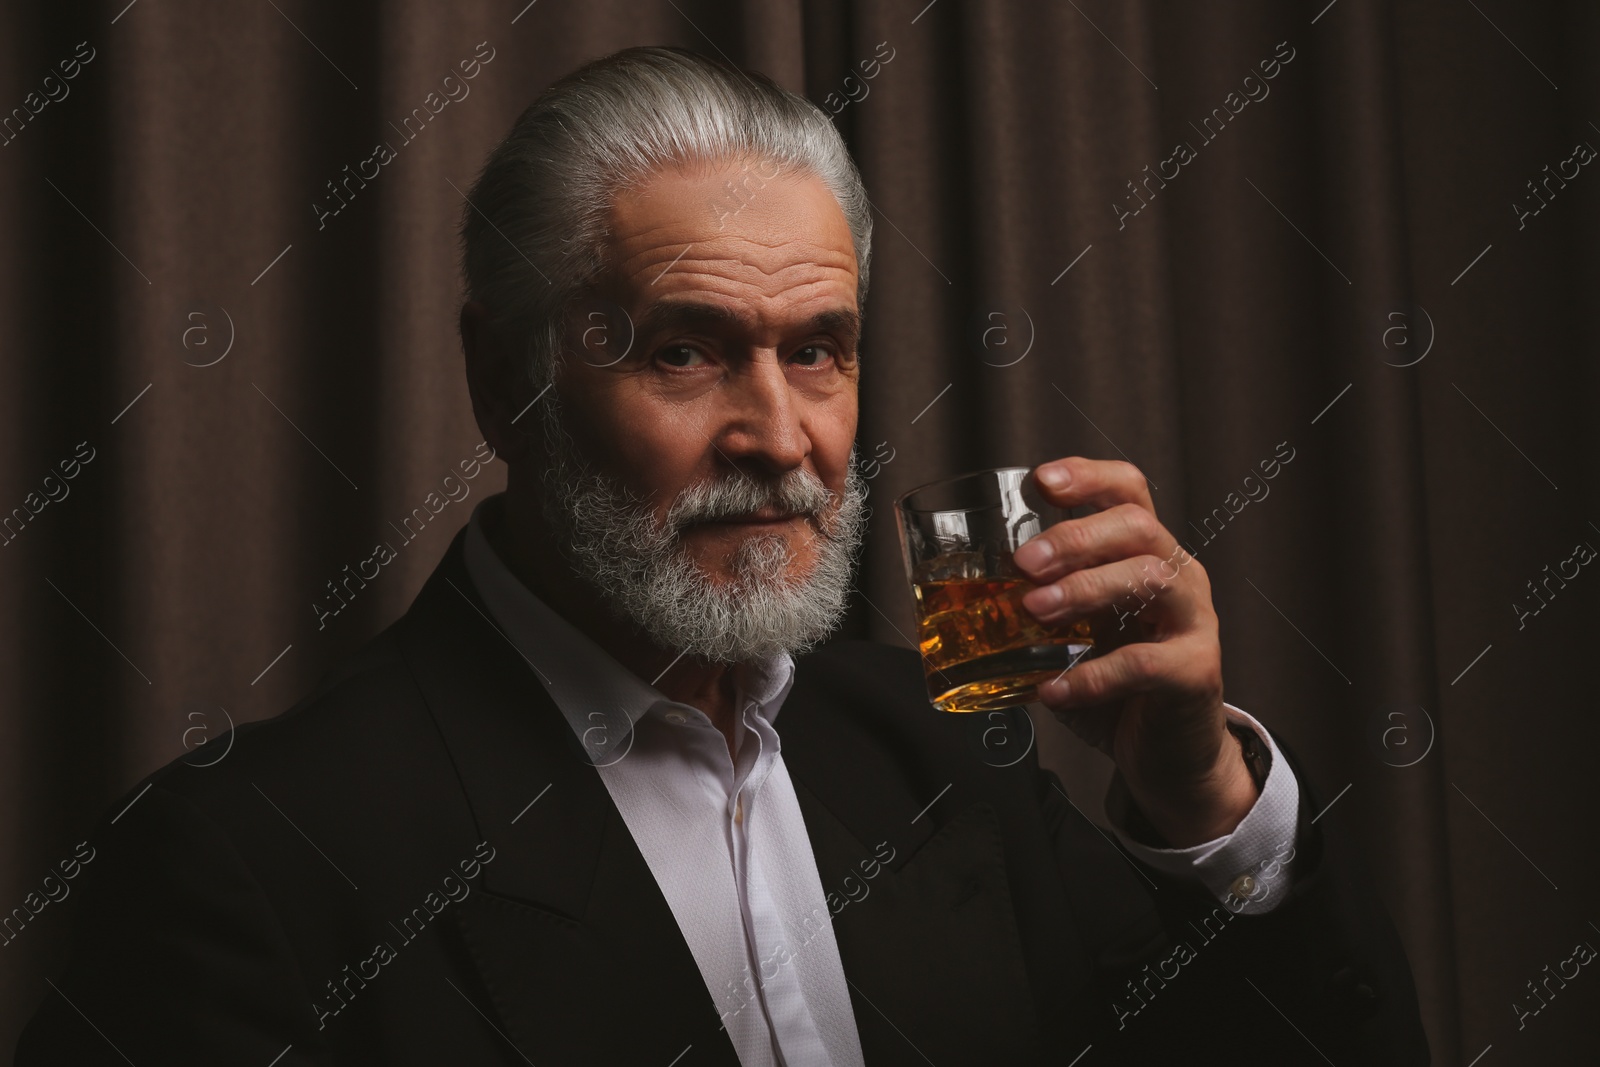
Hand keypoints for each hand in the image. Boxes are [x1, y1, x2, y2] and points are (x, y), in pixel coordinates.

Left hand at [1013, 457, 1256, 846]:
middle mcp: (1177, 576)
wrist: (1168, 755)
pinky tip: (1053, 690)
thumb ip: (1040, 610)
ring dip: (1085, 588)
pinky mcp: (1196, 672)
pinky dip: (1092, 675)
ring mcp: (1194, 621)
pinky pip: (1145, 663)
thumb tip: (963, 600)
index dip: (1089, 476)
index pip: (1129, 492)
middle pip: (1138, 526)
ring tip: (1035, 609)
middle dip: (1076, 537)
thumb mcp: (1075, 636)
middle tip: (1024, 561)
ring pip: (1150, 578)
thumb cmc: (1118, 687)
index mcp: (1146, 555)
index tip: (1041, 482)